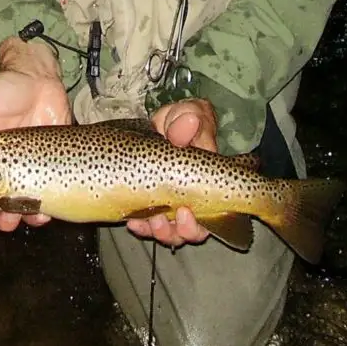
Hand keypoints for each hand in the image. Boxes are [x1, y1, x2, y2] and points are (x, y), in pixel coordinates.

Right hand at [0, 37, 70, 230]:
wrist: (40, 80)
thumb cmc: (6, 89)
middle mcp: (1, 169)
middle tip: (1, 219)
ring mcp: (26, 170)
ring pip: (20, 207)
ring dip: (21, 218)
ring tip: (26, 218)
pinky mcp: (49, 168)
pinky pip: (45, 196)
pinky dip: (45, 209)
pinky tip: (46, 212)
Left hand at [126, 98, 217, 247]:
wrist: (164, 123)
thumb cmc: (184, 120)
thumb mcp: (188, 113)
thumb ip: (189, 117)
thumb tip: (188, 124)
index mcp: (208, 180)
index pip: (214, 214)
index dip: (199, 223)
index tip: (183, 211)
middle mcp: (194, 198)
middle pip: (194, 230)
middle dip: (181, 231)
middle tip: (166, 219)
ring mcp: (172, 203)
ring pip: (172, 232)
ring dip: (161, 232)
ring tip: (148, 221)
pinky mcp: (151, 204)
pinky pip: (148, 225)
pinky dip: (141, 227)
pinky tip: (132, 221)